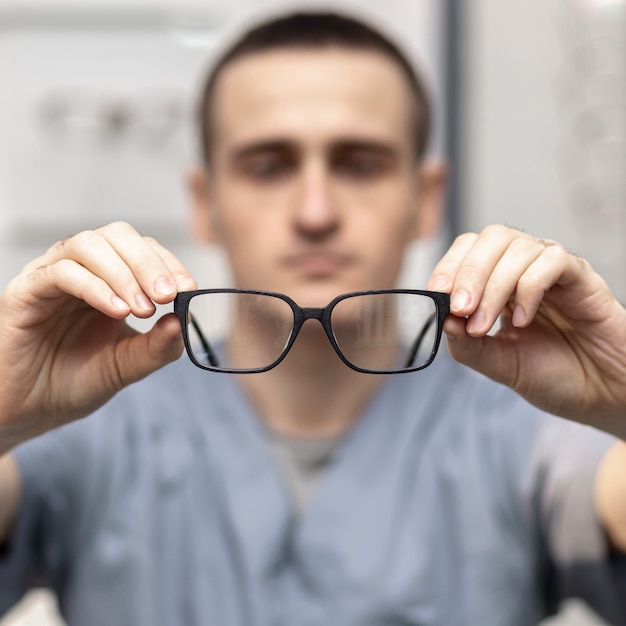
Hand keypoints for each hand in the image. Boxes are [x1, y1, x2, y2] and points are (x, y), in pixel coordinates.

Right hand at [0, 222, 196, 451]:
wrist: (29, 412)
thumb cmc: (75, 382)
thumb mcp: (127, 365)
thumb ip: (157, 346)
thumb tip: (184, 320)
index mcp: (109, 280)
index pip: (143, 250)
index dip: (168, 263)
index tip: (188, 288)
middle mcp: (81, 270)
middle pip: (118, 235)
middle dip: (149, 262)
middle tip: (168, 294)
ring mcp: (51, 276)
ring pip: (89, 244)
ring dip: (123, 273)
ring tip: (141, 308)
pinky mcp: (25, 291)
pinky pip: (60, 272)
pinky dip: (94, 286)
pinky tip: (115, 311)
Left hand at [428, 225, 625, 435]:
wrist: (601, 397)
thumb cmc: (553, 376)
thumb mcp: (500, 365)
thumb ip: (468, 346)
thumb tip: (441, 319)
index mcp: (500, 283)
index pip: (468, 250)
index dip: (448, 266)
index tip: (437, 296)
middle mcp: (525, 269)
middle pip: (491, 237)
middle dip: (468, 272)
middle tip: (461, 309)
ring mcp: (554, 271)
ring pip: (518, 246)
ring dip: (495, 286)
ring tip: (488, 326)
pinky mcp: (582, 278)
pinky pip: (552, 261)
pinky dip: (529, 287)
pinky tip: (523, 319)